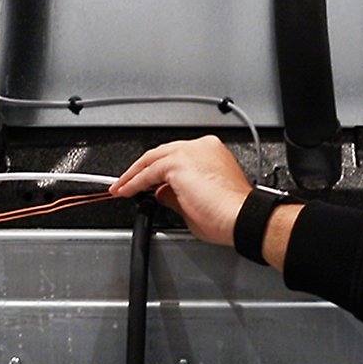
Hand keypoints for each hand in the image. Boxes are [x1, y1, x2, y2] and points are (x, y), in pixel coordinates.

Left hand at [110, 135, 252, 245]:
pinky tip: (126, 191)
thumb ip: (177, 193)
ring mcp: (189, 152)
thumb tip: (160, 194)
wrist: (241, 217)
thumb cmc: (231, 213)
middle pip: (161, 154)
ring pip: (152, 159)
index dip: (158, 171)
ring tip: (121, 188)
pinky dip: (134, 182)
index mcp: (211, 152)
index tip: (147, 182)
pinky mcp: (177, 163)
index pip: (176, 157)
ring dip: (133, 175)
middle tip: (128, 183)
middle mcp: (200, 147)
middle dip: (142, 170)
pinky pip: (148, 172)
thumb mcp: (198, 201)